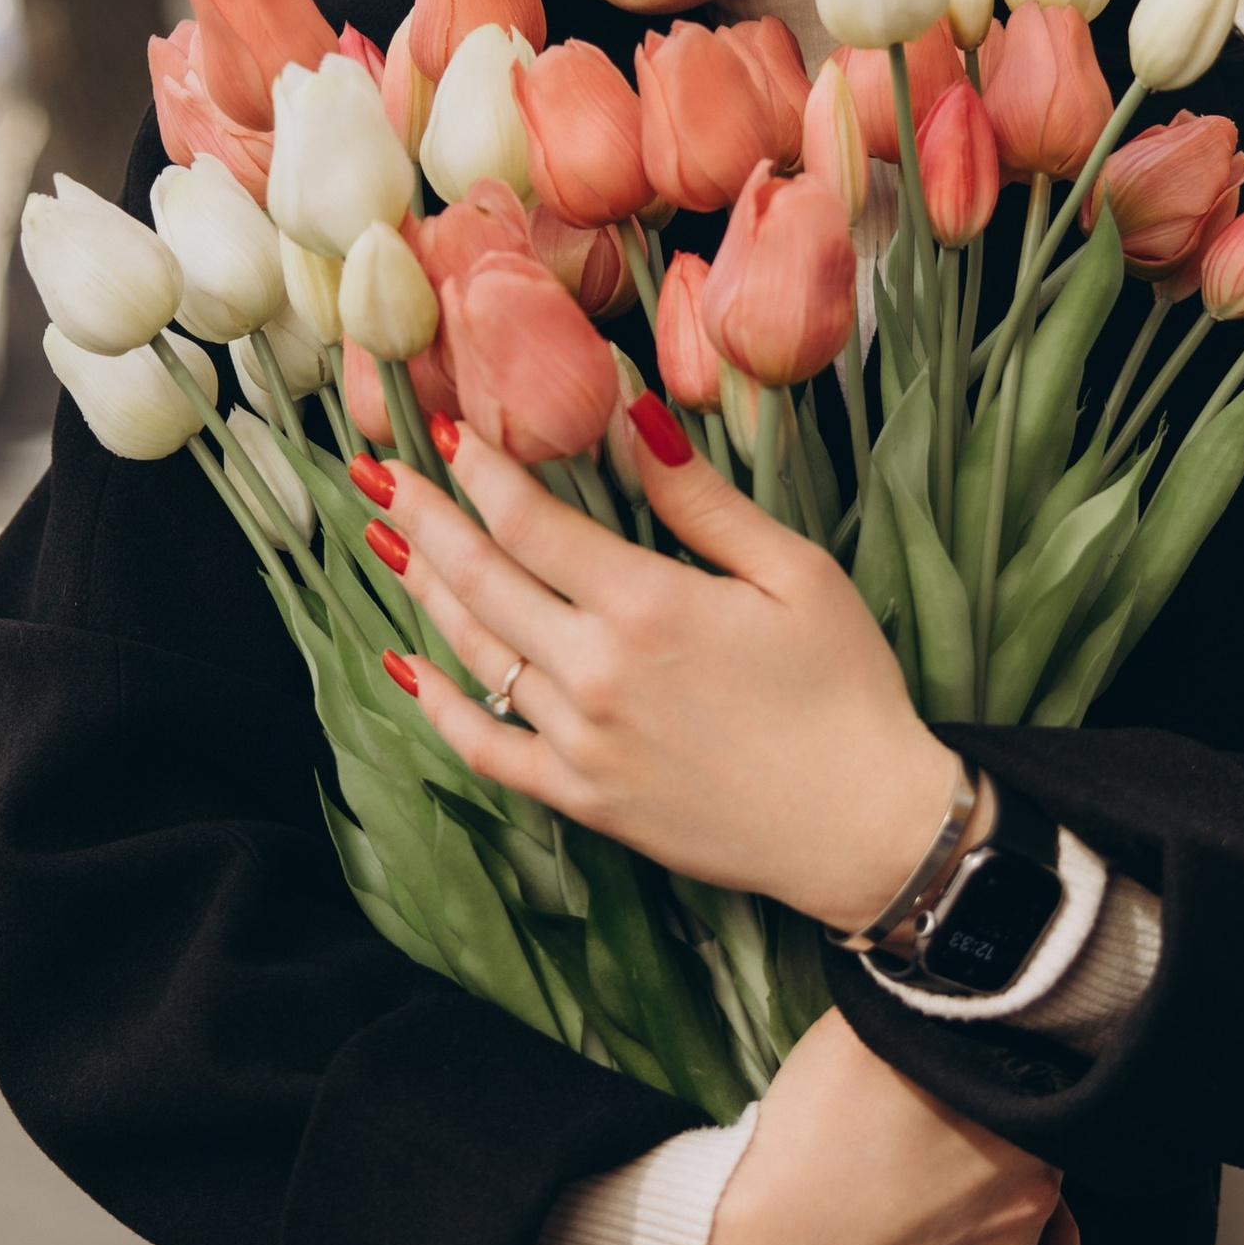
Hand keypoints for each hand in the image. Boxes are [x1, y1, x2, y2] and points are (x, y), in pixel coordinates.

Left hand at [369, 420, 958, 929]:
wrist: (865, 825)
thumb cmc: (844, 690)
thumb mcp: (795, 574)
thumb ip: (702, 500)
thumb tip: (633, 418)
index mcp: (647, 605)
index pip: (529, 520)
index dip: (480, 470)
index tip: (448, 429)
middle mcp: (596, 672)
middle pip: (481, 579)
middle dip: (424, 518)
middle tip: (378, 473)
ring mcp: (581, 741)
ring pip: (476, 654)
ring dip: (425, 592)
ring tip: (388, 542)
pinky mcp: (583, 798)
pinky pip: (487, 748)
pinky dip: (439, 707)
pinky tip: (405, 667)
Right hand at [697, 1005, 1083, 1244]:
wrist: (754, 1241)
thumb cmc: (804, 1139)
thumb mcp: (859, 1036)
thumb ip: (925, 1006)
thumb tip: (956, 985)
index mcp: (1008, 1110)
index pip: (1043, 1072)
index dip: (1008, 1065)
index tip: (975, 1068)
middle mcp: (1030, 1179)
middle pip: (1040, 1130)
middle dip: (1003, 1118)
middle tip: (950, 1114)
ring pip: (1047, 1191)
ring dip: (1012, 1173)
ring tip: (956, 1166)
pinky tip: (1031, 1226)